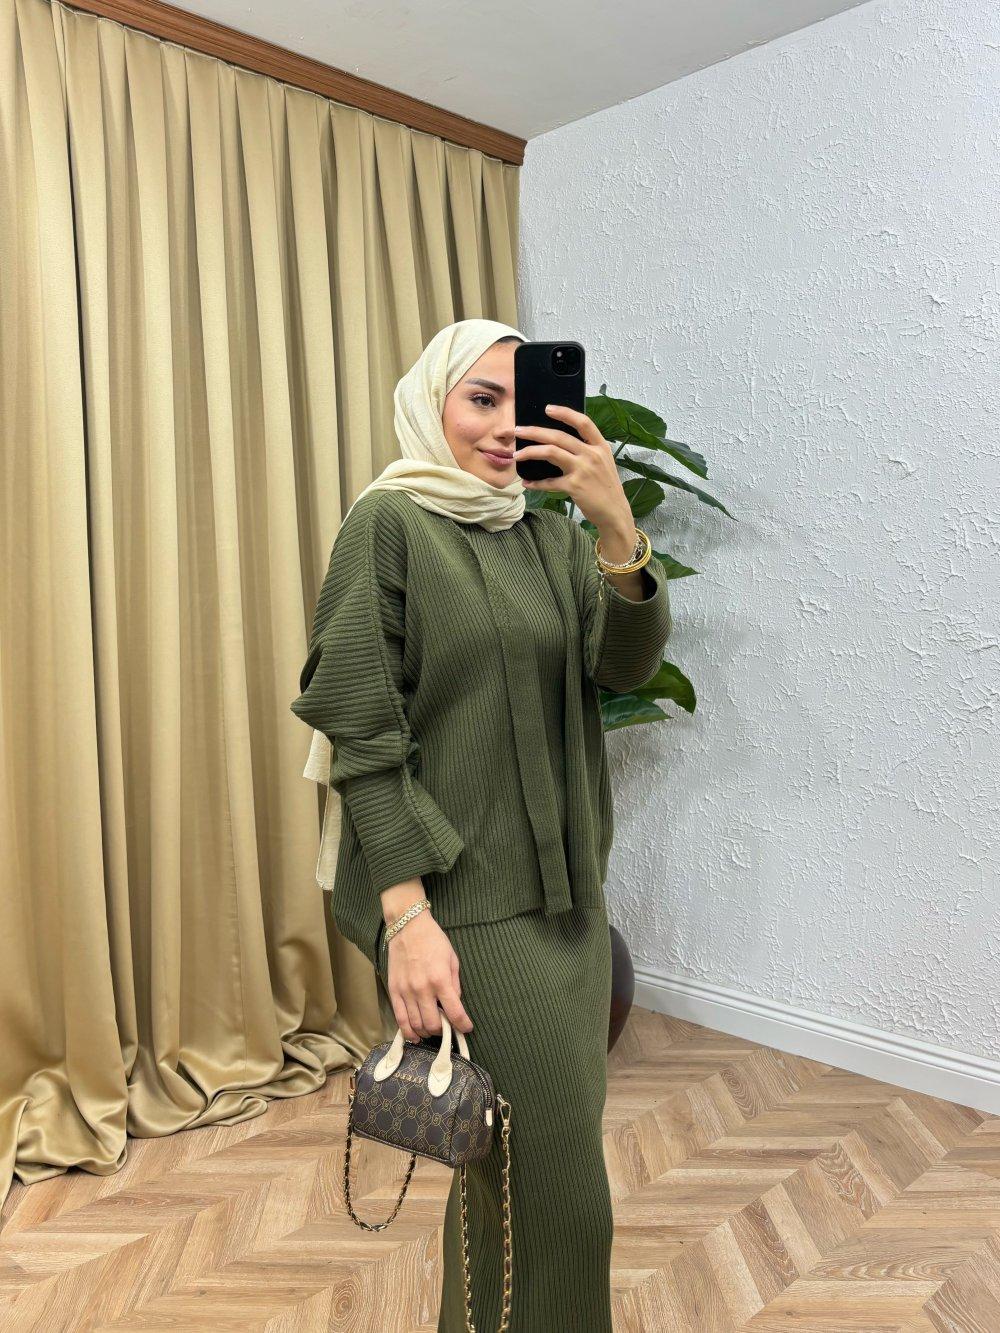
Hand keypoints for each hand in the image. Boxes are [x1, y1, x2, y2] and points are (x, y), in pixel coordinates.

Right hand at [385, 910, 473, 1042]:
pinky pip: (400, 1018)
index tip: (466, 1028)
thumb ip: (455, 984)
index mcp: (440, 980)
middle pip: (433, 1024)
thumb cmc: (433, 940)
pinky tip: (415, 1036)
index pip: (454, 1012)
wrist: (407, 927)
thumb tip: (455, 1004)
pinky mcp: (394, 991)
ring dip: (426, 1032)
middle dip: (443, 1030)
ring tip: (432, 1031)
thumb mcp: (452, 959)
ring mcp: (406, 991)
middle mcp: (423, 989)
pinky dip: (407, 1031)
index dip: (463, 1025)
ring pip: (416, 1024)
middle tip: (447, 1028)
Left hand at [512, 404, 632, 532]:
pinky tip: (527, 483)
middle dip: (535, 431)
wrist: (615, 512)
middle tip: (518, 430)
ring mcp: (583, 470)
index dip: (565, 413)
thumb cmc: (606, 487)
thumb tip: (560, 442)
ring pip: (551, 452)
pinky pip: (550, 482)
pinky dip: (536, 483)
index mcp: (600, 446)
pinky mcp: (574, 486)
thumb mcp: (603, 462)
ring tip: (516, 454)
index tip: (548, 408)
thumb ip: (587, 450)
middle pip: (559, 436)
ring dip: (530, 452)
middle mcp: (592, 454)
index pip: (583, 422)